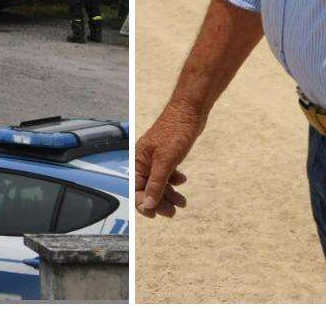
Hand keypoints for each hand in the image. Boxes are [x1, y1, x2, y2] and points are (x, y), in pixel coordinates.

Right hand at [134, 101, 204, 217]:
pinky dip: (174, 181)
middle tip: (172, 212)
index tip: (155, 215)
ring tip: (182, 202)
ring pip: (159, 183)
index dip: (144, 203)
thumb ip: (156, 183)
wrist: (190, 111)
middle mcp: (144, 161)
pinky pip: (167, 175)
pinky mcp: (167, 156)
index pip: (135, 188)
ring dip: (169, 193)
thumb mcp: (166, 161)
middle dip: (159, 201)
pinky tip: (182, 180)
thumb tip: (149, 204)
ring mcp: (156, 159)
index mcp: (137, 160)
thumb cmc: (175, 130)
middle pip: (148, 188)